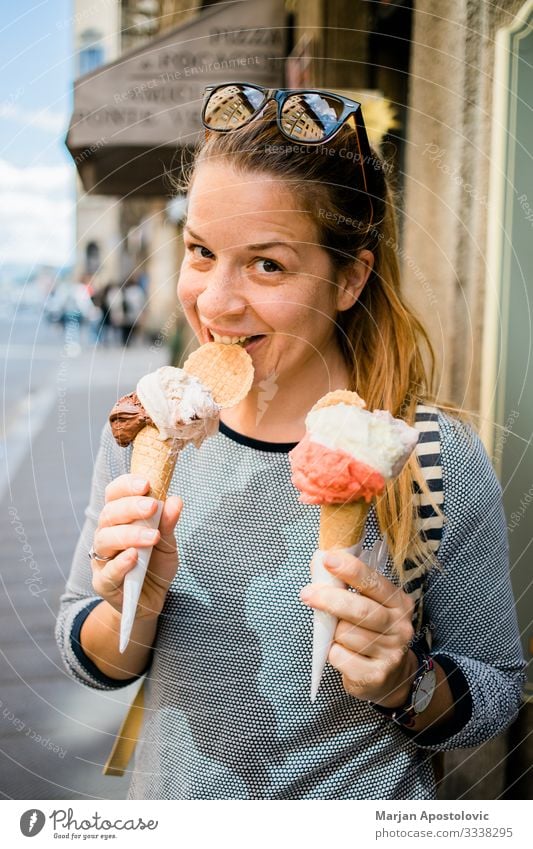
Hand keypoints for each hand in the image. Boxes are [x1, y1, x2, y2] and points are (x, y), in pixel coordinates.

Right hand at [90, 474, 181, 619]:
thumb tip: (175, 500)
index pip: (114, 494)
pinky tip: (134, 557)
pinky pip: (107, 571)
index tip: (146, 483)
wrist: (152, 599)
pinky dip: (120, 563)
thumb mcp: (168, 542)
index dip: (126, 486)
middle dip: (130, 507)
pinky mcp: (103, 582)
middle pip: (109, 514)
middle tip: (152, 506)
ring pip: (105, 540)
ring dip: (129, 535)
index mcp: (119, 519)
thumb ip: (168, 523)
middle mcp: (106, 534)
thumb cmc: (156, 564)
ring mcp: (102, 558)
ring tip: (152, 536)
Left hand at [299, 549, 416, 705]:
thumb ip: (349, 588)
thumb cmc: (372, 633)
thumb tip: (319, 565)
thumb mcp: (370, 607)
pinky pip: (340, 657)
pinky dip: (333, 653)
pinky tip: (343, 654)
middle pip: (360, 609)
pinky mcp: (376, 675)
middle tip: (307, 594)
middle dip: (329, 600)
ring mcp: (391, 652)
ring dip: (333, 633)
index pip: (374, 582)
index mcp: (399, 603)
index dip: (350, 570)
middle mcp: (399, 626)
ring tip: (340, 636)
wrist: (392, 676)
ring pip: (346, 633)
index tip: (328, 559)